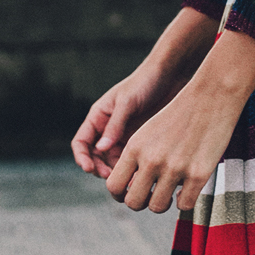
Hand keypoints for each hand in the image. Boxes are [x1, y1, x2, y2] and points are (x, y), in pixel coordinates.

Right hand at [71, 8, 217, 178]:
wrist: (172, 76)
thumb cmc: (146, 82)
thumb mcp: (128, 102)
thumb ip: (115, 125)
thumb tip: (100, 149)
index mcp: (98, 117)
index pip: (81, 142)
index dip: (82, 157)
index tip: (89, 168)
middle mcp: (108, 129)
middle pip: (96, 158)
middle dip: (100, 170)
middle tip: (112, 177)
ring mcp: (125, 136)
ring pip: (114, 162)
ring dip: (118, 173)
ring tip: (128, 179)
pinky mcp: (141, 142)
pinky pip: (132, 161)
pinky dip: (133, 170)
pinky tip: (141, 175)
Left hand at [105, 27, 254, 212]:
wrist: (212, 96)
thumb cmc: (182, 113)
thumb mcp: (150, 131)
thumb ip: (137, 157)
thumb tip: (133, 187)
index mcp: (134, 147)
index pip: (113, 185)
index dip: (120, 195)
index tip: (131, 193)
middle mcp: (151, 159)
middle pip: (132, 202)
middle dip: (141, 203)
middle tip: (151, 196)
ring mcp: (175, 168)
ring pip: (157, 207)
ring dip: (163, 204)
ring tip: (171, 194)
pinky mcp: (199, 174)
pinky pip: (184, 205)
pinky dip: (185, 202)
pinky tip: (189, 190)